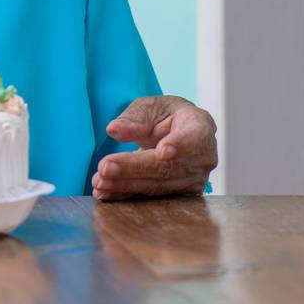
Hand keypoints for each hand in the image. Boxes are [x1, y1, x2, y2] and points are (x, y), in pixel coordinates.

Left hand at [92, 95, 216, 200]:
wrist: (175, 134)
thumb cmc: (165, 116)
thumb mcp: (150, 106)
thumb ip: (134, 118)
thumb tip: (114, 130)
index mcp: (200, 127)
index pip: (193, 139)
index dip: (179, 146)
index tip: (162, 152)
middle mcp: (203, 158)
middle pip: (168, 167)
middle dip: (134, 168)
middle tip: (105, 167)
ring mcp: (194, 180)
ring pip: (158, 186)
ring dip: (126, 185)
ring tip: (99, 182)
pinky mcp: (180, 195)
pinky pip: (151, 197)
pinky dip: (126, 195)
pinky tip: (105, 193)